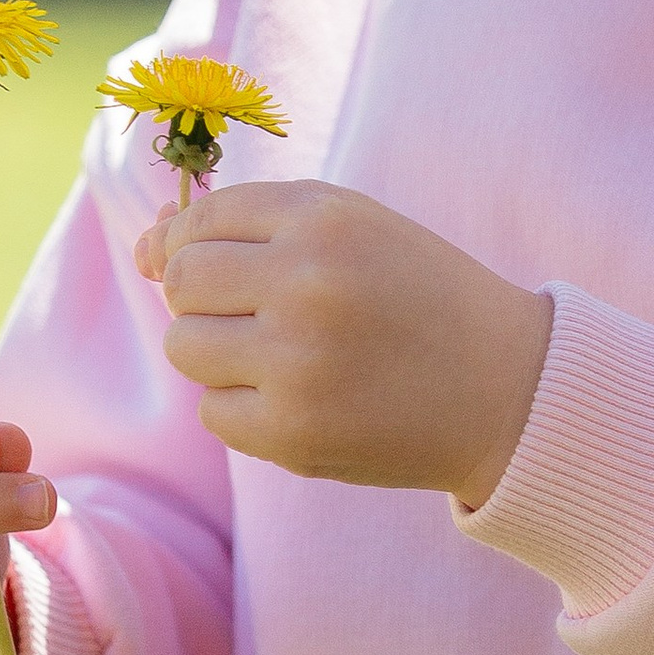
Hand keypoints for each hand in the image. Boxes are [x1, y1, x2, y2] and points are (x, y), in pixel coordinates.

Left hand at [134, 182, 550, 508]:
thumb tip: (145, 247)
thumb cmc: (422, 300)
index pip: (199, 221)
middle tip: (262, 316)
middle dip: (204, 299)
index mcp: (323, 221)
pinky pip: (214, 413)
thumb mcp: (356, 230)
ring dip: (219, 355)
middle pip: (182, 281)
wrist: (509, 390)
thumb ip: (255, 224)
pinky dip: (246, 410)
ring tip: (283, 358)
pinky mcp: (293, 433)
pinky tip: (303, 401)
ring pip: (186, 348)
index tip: (214, 268)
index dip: (189, 244)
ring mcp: (297, 362)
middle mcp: (305, 284)